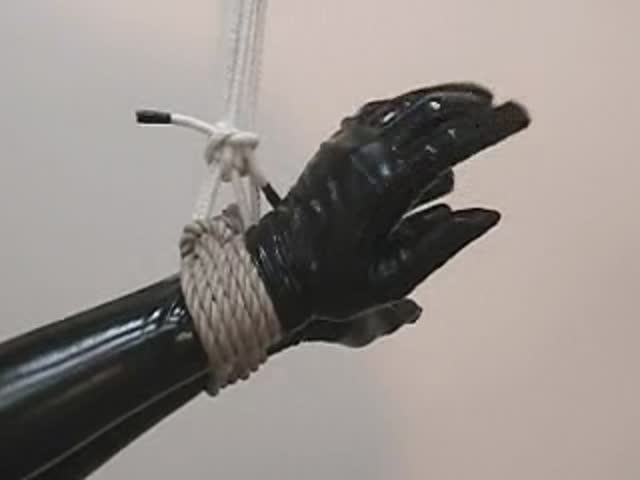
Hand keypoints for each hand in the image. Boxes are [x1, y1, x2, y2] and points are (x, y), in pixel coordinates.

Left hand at [247, 83, 529, 334]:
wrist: (275, 270)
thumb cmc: (335, 284)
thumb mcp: (395, 279)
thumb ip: (445, 243)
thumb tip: (489, 214)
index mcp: (387, 184)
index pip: (451, 143)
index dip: (490, 128)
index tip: (519, 118)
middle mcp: (368, 152)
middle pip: (431, 112)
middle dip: (473, 108)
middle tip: (503, 109)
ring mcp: (347, 143)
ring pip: (405, 104)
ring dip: (443, 100)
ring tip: (476, 102)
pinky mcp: (335, 144)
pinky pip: (379, 111)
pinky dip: (409, 106)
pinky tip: (425, 112)